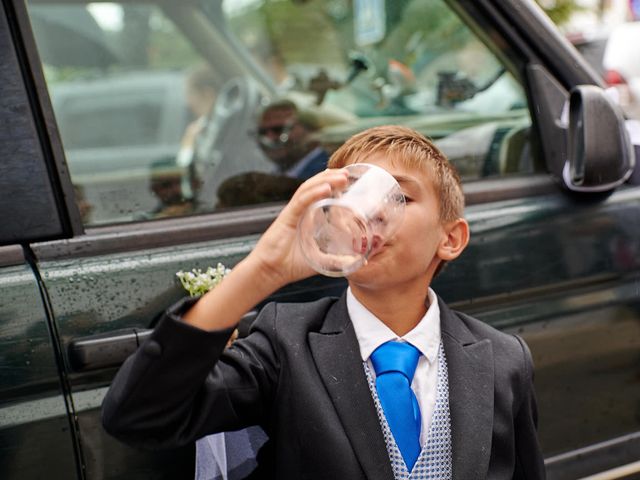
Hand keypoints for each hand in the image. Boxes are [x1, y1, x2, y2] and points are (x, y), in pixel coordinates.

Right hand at [183, 169, 347, 331]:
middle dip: (332, 177)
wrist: (269, 272)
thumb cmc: (290, 266)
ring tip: (342, 175)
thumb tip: (362, 262)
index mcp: (306, 216)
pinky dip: (314, 193)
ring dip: (326, 180)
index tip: (349, 179)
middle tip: (349, 172)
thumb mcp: (319, 261)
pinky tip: (326, 187)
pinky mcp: (287, 217)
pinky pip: (302, 201)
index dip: (333, 183)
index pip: (319, 193)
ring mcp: (293, 212)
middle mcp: (299, 210)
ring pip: (309, 188)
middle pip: (316, 186)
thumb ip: (337, 260)